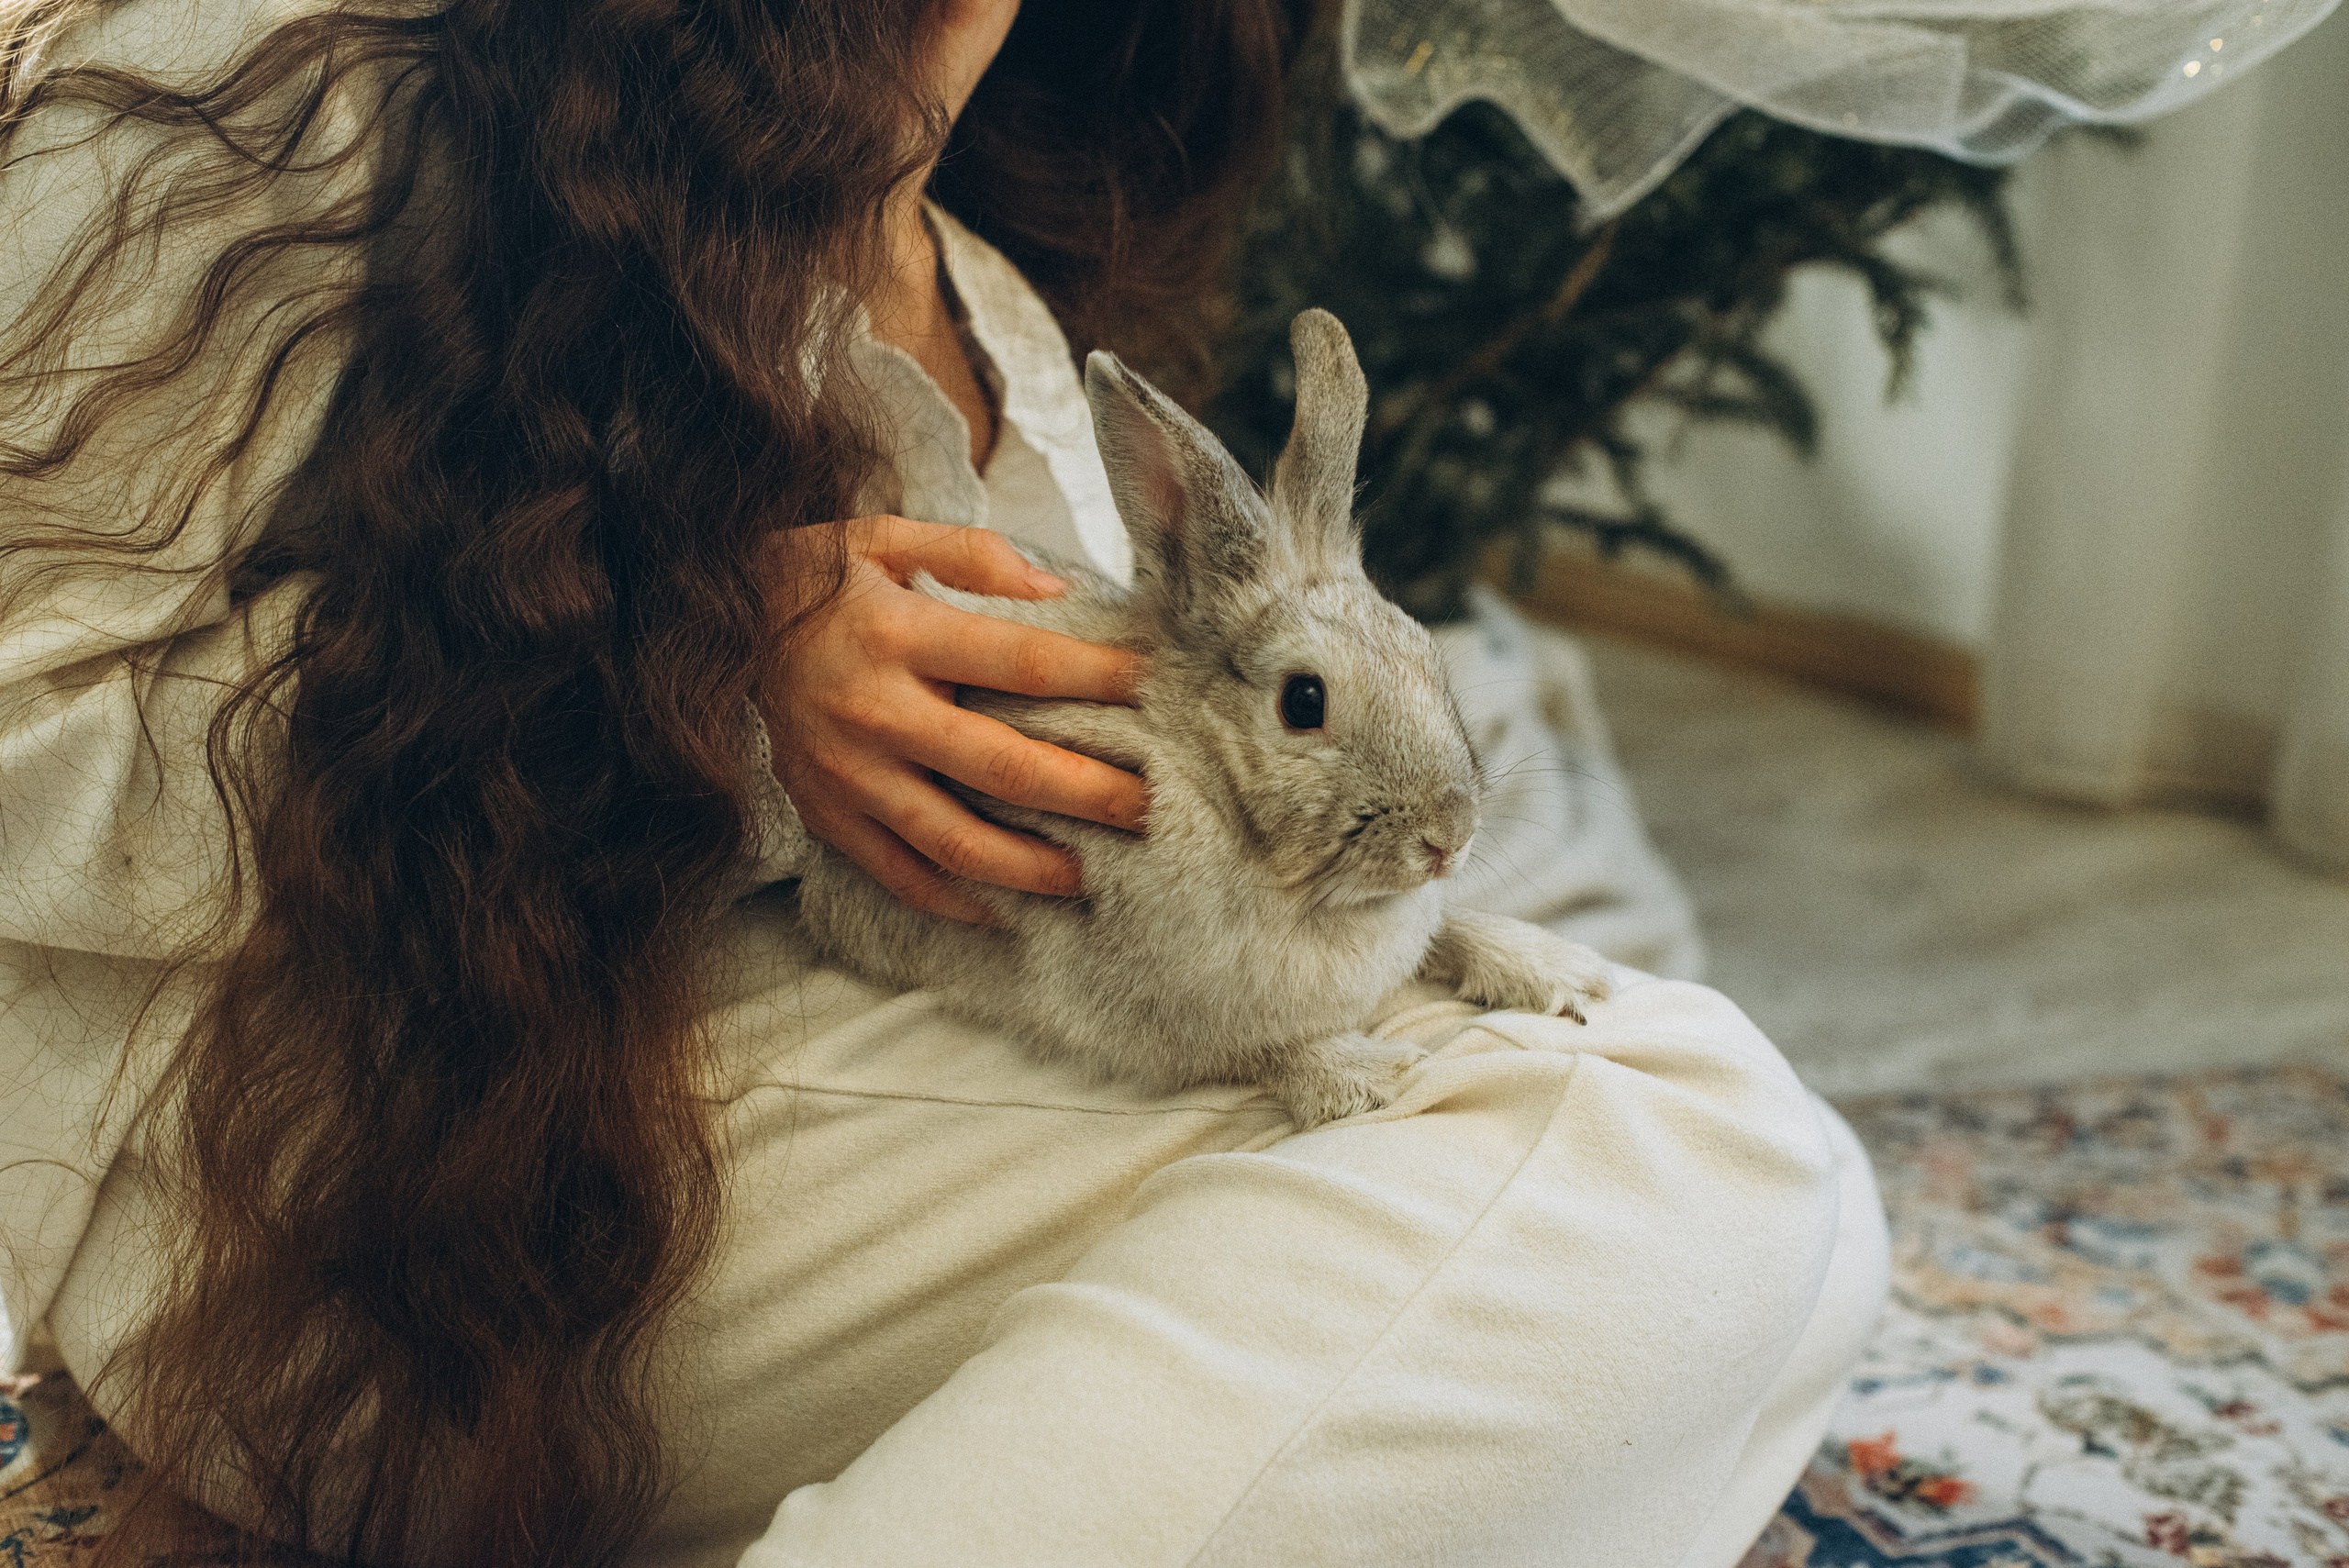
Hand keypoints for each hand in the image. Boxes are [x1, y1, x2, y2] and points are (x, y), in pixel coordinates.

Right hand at [760, 516, 1146, 923]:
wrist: (704, 627)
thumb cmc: (811, 580)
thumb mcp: (880, 537)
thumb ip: (969, 555)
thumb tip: (1057, 588)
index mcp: (897, 635)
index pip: (1023, 663)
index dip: (1098, 677)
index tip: (1155, 687)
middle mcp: (874, 712)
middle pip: (1004, 767)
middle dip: (1088, 793)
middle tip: (1150, 808)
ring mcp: (847, 774)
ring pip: (954, 841)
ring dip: (1030, 867)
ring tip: (1090, 875)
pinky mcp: (825, 814)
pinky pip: (898, 873)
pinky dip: (953, 900)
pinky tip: (1005, 910)